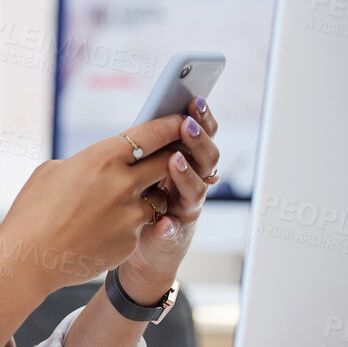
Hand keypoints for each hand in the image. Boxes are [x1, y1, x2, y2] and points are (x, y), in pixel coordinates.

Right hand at [0, 114, 190, 296]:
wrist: (27, 260)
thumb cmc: (32, 212)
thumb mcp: (53, 171)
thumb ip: (86, 162)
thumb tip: (102, 162)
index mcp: (102, 158)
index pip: (151, 134)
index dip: (170, 125)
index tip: (180, 121)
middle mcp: (123, 184)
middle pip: (167, 163)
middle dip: (172, 158)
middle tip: (172, 155)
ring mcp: (130, 216)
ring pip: (159, 198)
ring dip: (152, 195)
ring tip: (130, 198)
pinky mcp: (130, 241)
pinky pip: (142, 226)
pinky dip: (132, 223)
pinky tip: (108, 227)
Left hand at [121, 94, 219, 299]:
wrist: (141, 248)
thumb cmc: (143, 198)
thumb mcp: (146, 167)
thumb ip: (152, 146)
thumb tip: (152, 113)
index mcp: (187, 162)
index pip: (201, 136)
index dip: (202, 118)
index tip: (196, 99)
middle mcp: (192, 184)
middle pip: (206, 158)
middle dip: (198, 140)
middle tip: (186, 124)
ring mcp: (185, 210)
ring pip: (196, 191)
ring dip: (186, 175)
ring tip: (174, 161)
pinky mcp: (171, 237)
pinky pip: (172, 232)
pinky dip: (169, 227)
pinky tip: (164, 223)